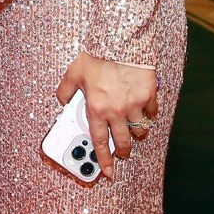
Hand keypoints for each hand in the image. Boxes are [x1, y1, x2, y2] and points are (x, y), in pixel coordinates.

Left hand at [56, 52, 158, 177]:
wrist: (119, 40)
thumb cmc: (96, 56)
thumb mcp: (73, 72)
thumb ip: (65, 90)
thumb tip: (62, 100)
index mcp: (96, 108)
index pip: (100, 142)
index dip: (104, 160)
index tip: (108, 172)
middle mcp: (117, 110)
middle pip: (124, 142)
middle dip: (124, 152)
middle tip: (124, 153)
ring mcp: (135, 104)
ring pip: (141, 130)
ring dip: (138, 133)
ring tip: (134, 129)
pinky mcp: (149, 94)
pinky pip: (152, 112)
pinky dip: (149, 113)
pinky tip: (145, 109)